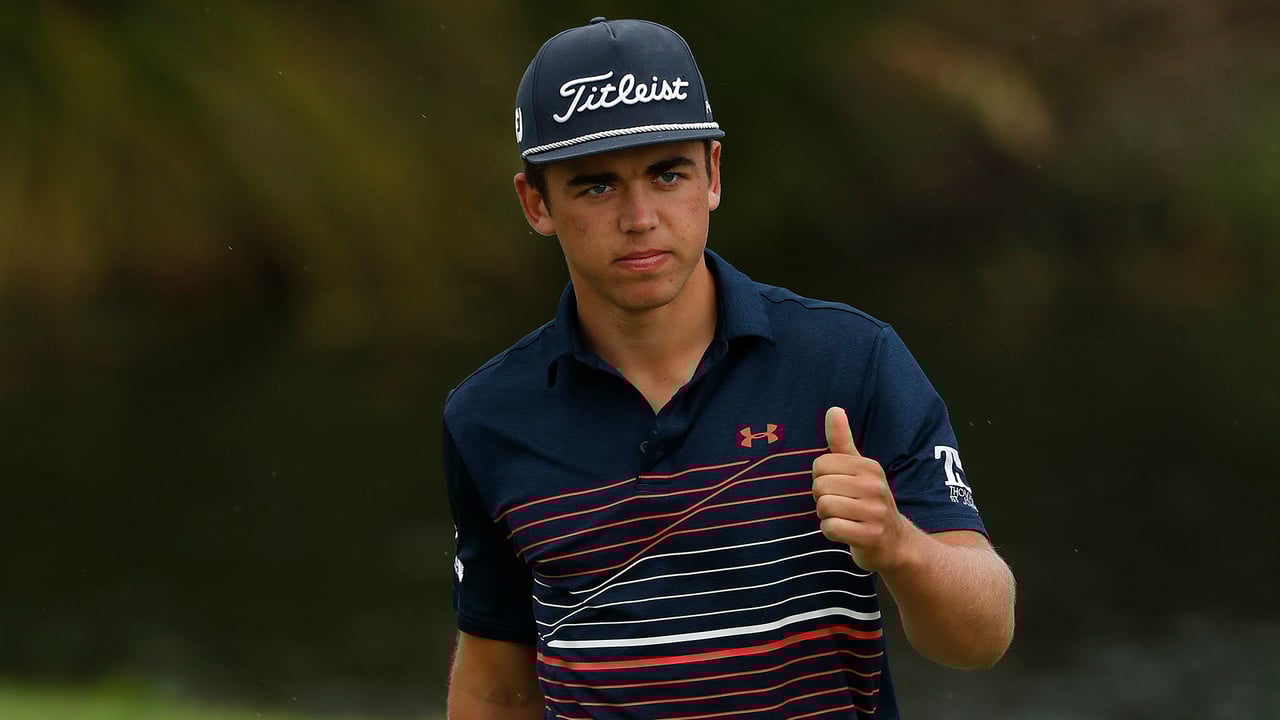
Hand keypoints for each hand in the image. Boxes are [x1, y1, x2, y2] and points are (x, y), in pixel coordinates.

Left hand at [812, 406, 913, 571]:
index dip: (821, 479)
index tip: (838, 488)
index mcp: (869, 467)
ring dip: (826, 516)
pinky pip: (830, 528)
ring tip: (844, 518)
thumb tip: (833, 409)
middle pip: (820, 486)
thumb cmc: (868, 501)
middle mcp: (875, 486)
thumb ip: (841, 441)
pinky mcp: (871, 536)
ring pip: (824, 506)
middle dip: (822, 498)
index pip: (820, 464)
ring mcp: (875, 512)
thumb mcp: (858, 469)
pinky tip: (846, 532)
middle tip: (841, 506)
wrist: (895, 542)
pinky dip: (831, 532)